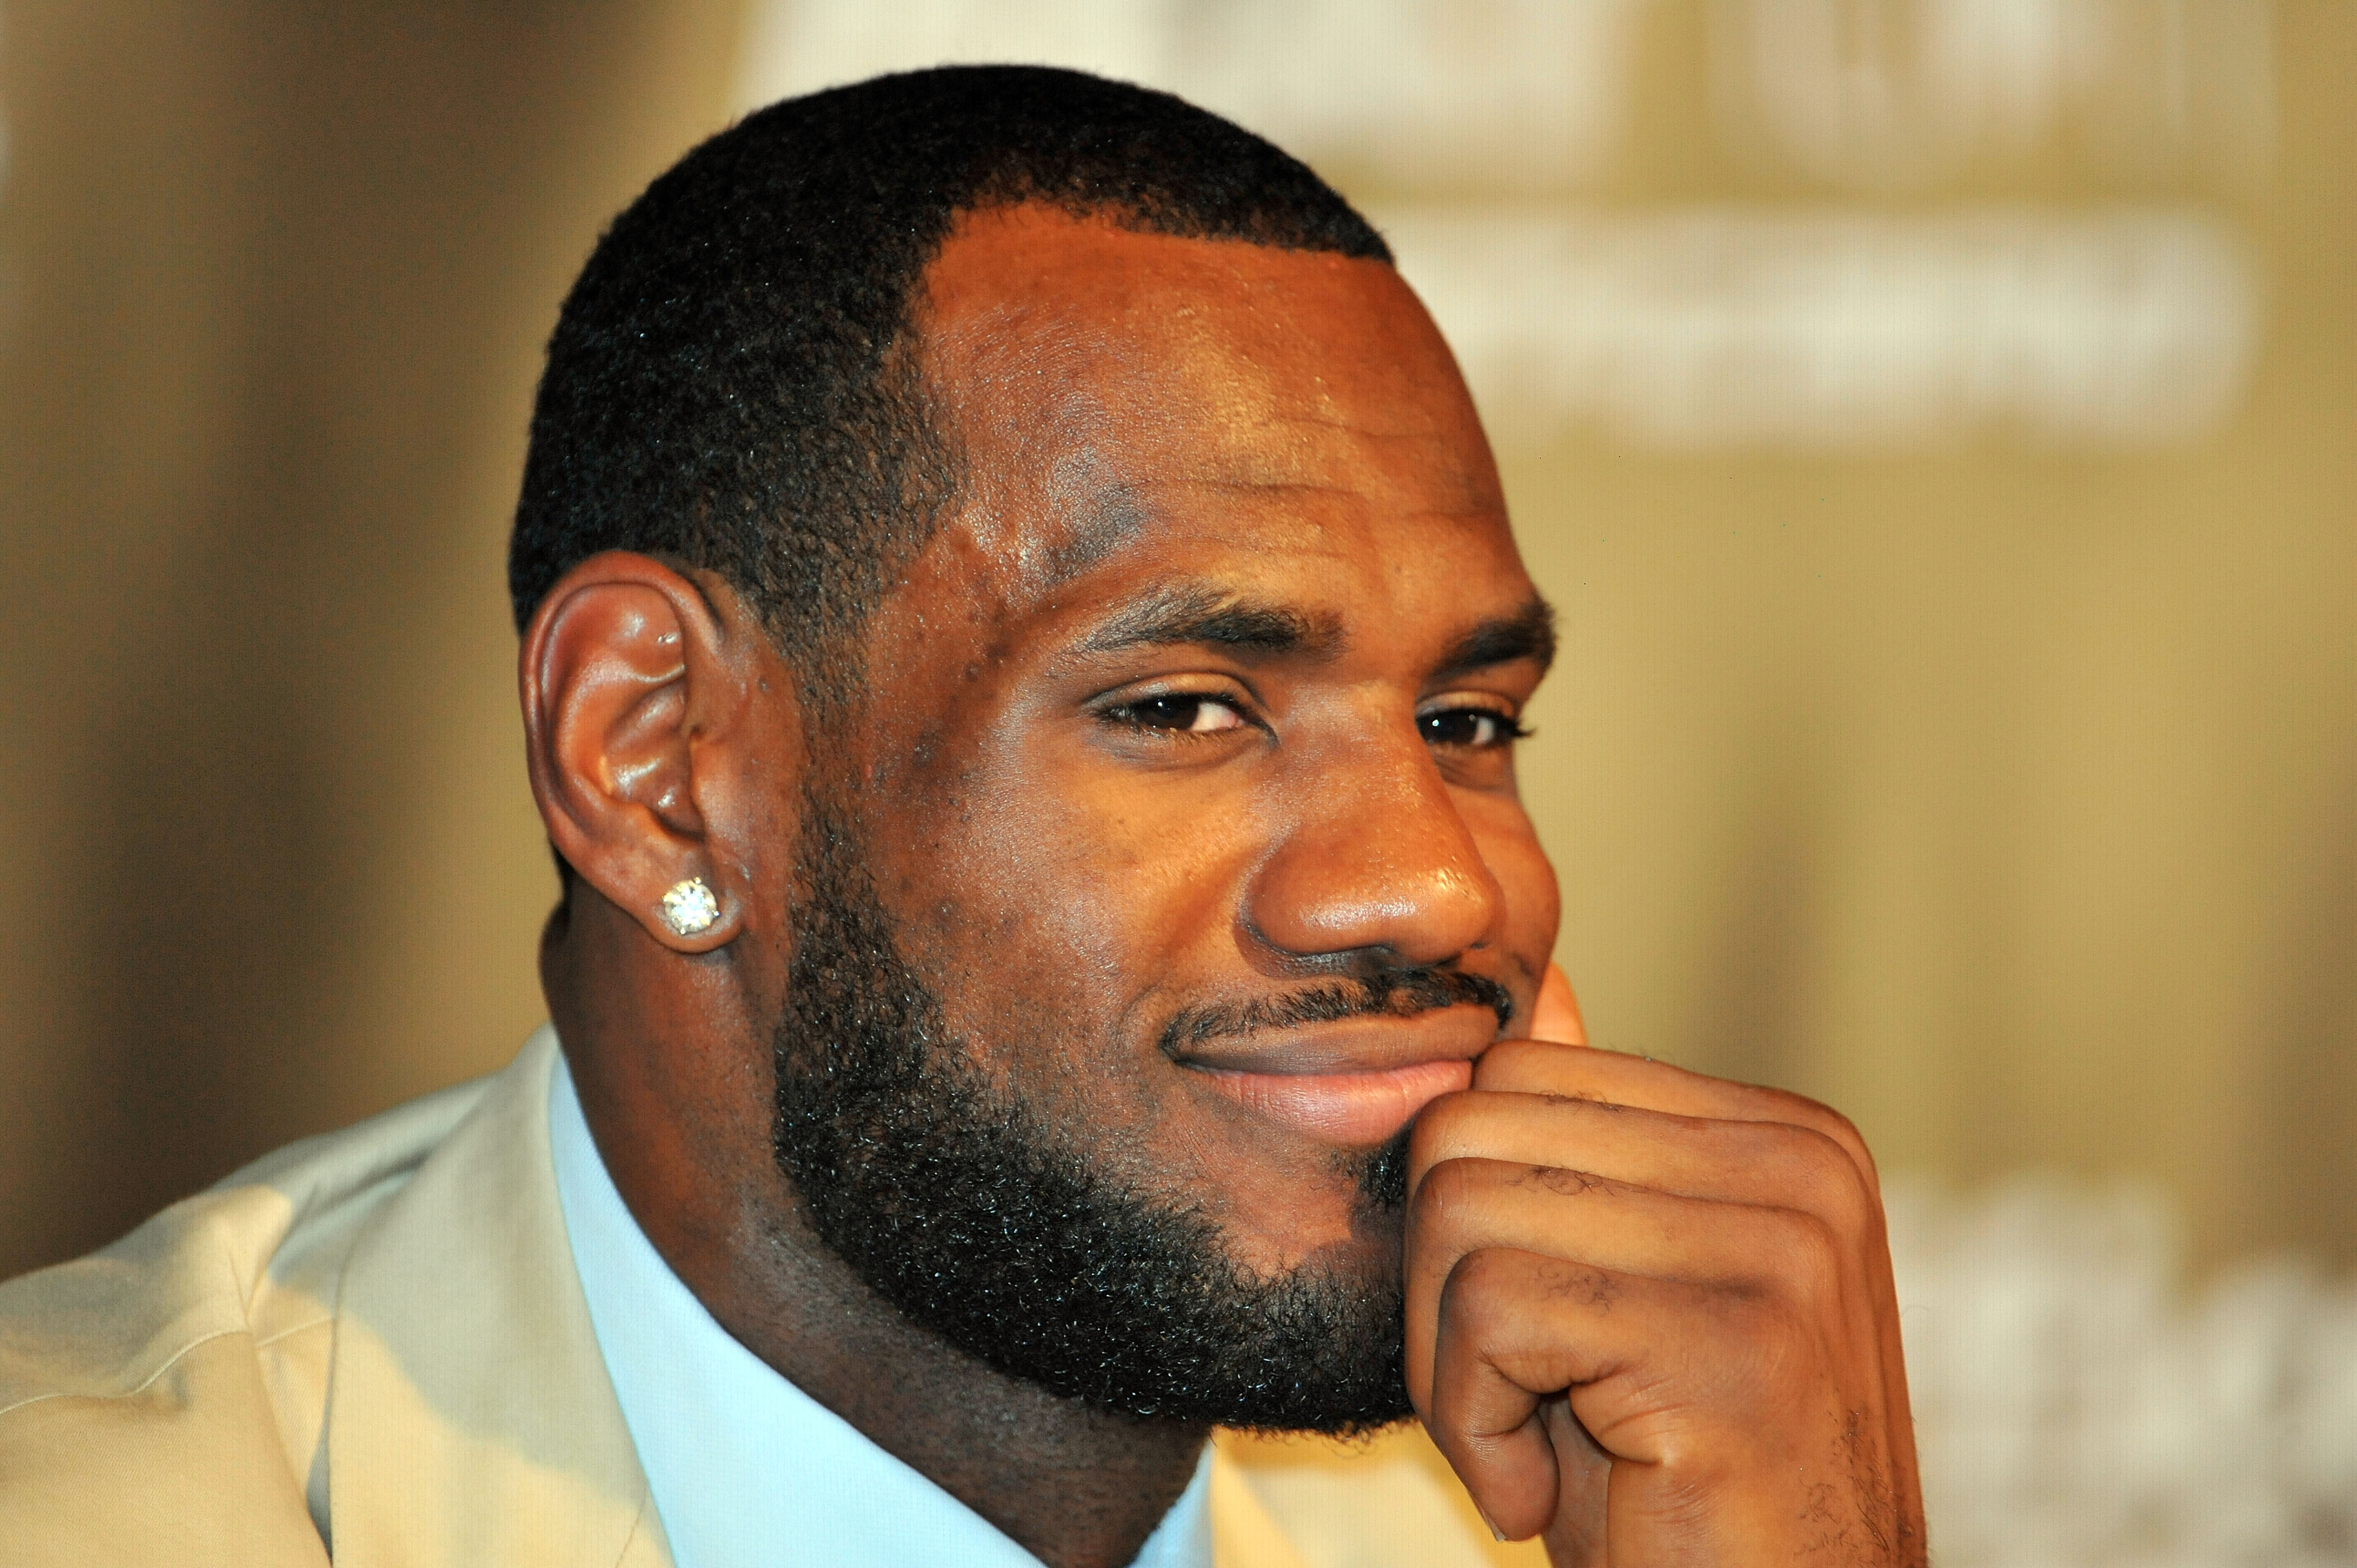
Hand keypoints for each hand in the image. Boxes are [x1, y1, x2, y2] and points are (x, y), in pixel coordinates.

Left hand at [1404, 966, 1923, 1564]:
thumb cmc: (1670, 1495)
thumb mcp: (1624, 1299)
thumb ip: (1583, 1167)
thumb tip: (1504, 1017)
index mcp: (1785, 1137)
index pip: (1514, 1078)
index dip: (1468, 1222)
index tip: (1530, 1349)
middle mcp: (1803, 1166)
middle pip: (1470, 1129)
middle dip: (1440, 1287)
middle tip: (1509, 1409)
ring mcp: (1784, 1247)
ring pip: (1460, 1208)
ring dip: (1452, 1368)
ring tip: (1535, 1452)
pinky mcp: (1735, 1340)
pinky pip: (1488, 1308)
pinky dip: (1471, 1427)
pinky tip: (1544, 1501)